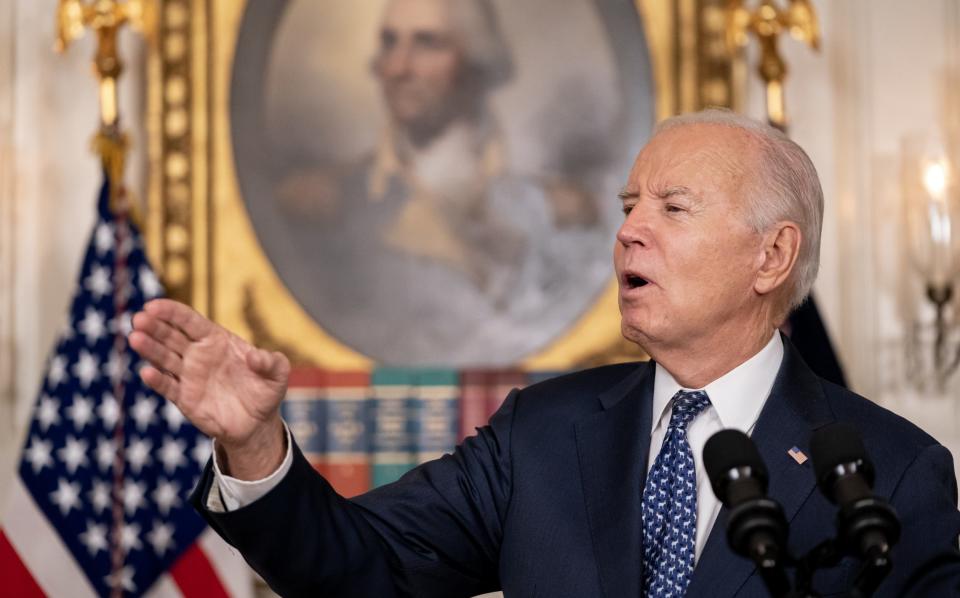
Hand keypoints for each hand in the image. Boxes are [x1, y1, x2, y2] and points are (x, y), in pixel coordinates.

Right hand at [129, 299, 289, 478]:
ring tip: (135, 338)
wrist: (257, 424)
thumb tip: (256, 357)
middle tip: (139, 319)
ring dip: (149, 348)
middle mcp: (198, 354)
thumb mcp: (278, 374)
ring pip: (164, 358)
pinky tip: (146, 372)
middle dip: (154, 326)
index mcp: (217, 340)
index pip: (190, 321)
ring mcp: (189, 376)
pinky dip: (156, 380)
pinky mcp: (185, 398)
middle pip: (171, 336)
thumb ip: (271, 362)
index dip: (172, 312)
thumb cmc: (266, 391)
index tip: (154, 305)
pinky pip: (168, 386)